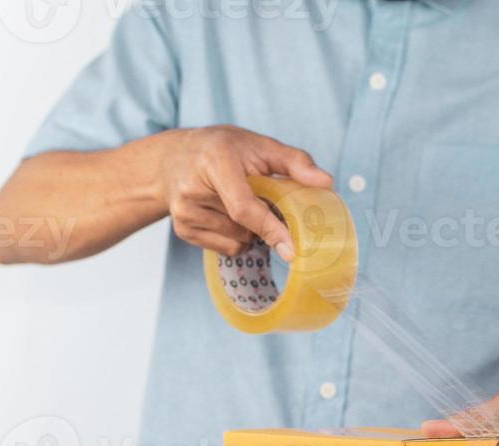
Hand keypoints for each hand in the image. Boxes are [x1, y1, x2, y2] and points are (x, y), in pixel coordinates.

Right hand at [157, 125, 331, 259]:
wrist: (171, 159)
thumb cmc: (221, 149)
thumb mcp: (258, 145)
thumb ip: (295, 161)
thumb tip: (327, 182)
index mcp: (215, 162)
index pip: (244, 207)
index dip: (270, 228)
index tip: (290, 248)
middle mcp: (193, 189)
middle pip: (245, 228)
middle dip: (265, 221)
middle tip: (261, 198)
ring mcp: (185, 213)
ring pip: (238, 241)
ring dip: (250, 230)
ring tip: (236, 201)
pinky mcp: (183, 230)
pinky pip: (227, 248)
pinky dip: (236, 237)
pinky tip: (225, 214)